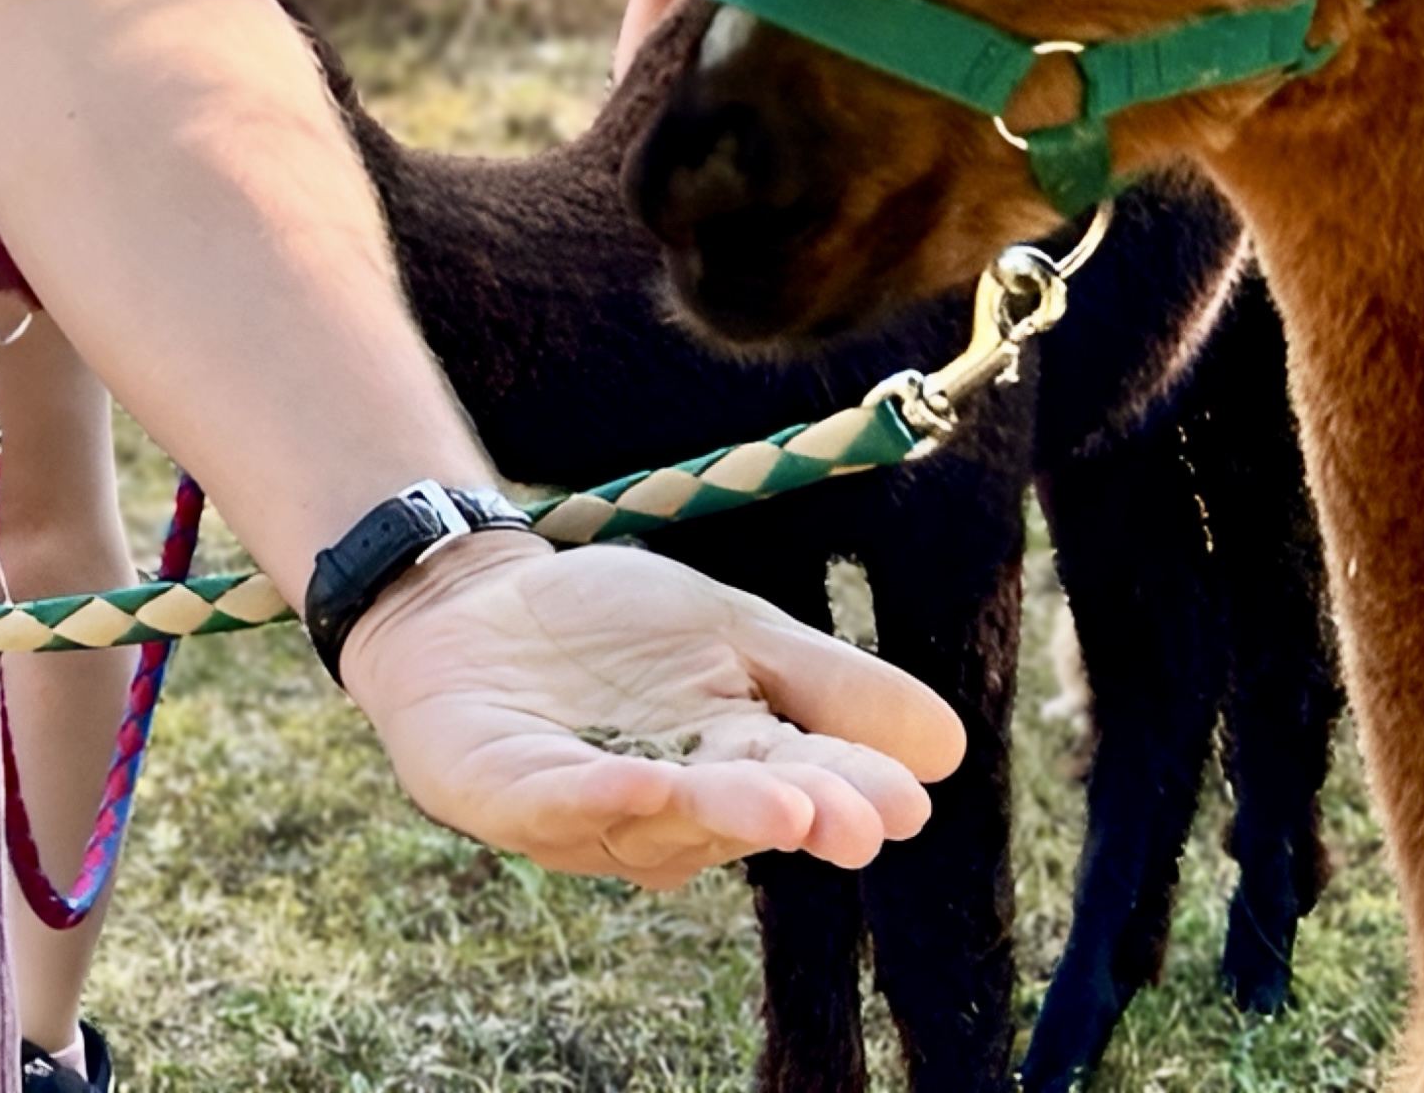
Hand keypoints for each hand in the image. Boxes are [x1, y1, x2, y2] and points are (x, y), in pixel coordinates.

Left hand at [333, 531, 962, 887]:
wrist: (473, 601)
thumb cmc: (612, 631)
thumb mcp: (737, 634)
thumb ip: (830, 685)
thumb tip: (950, 747)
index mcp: (729, 768)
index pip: (804, 784)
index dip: (852, 794)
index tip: (908, 804)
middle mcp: (663, 806)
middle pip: (736, 816)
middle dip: (797, 814)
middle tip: (855, 819)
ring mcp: (579, 806)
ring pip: (655, 822)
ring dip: (714, 812)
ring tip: (781, 800)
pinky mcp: (500, 789)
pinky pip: (551, 803)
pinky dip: (595, 799)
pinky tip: (642, 781)